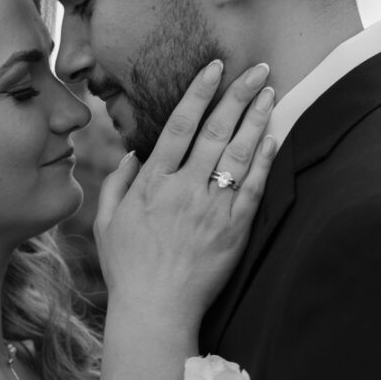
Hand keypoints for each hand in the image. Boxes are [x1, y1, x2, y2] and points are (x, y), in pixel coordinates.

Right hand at [94, 61, 275, 321]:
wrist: (156, 311)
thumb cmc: (128, 269)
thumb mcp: (107, 223)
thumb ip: (117, 183)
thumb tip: (132, 153)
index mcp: (152, 184)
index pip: (179, 126)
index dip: (199, 93)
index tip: (215, 68)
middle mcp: (184, 190)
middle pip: (216, 131)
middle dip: (238, 95)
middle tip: (257, 69)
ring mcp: (212, 209)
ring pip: (239, 154)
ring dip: (256, 119)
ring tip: (270, 92)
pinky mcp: (234, 230)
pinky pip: (253, 188)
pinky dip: (264, 160)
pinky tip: (273, 137)